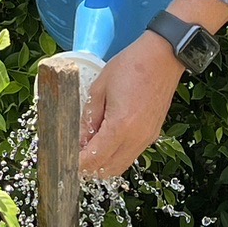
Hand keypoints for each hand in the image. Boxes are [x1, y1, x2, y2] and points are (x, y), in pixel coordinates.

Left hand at [79, 32, 181, 180]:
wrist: (162, 57)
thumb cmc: (130, 66)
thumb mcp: (99, 88)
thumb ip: (88, 118)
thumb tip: (79, 140)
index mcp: (120, 126)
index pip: (94, 159)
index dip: (77, 163)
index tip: (65, 160)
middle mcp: (136, 138)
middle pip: (108, 169)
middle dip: (88, 168)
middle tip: (74, 156)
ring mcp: (147, 138)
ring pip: (120, 166)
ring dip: (103, 164)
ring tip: (88, 150)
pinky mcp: (152, 134)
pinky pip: (131, 155)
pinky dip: (116, 156)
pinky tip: (105, 142)